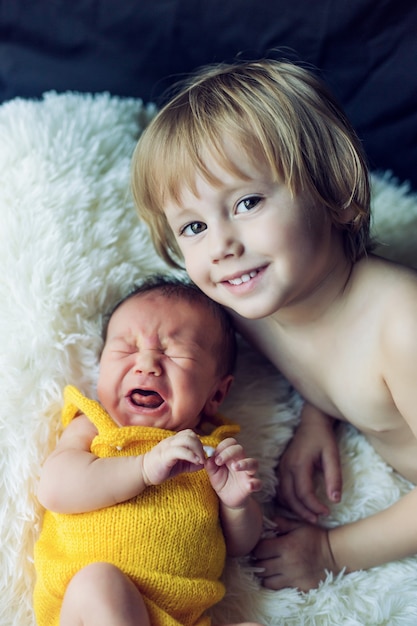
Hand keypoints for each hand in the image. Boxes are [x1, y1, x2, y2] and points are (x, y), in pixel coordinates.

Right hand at [142, 429, 203, 485]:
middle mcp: (171, 440)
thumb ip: (191, 463)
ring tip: (200, 461)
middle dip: (200, 446)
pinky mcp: (164, 455)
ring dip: (197, 450)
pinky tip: (196, 461)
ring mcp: (167, 446)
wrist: (143, 472)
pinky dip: (190, 455)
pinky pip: (180, 451)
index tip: (203, 456)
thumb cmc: (162, 467)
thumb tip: (203, 463)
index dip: (199, 443)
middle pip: (190, 435)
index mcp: (174, 440)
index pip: (190, 434)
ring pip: (186, 440)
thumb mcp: (180, 465)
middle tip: (203, 459)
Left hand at [206, 437, 260, 507]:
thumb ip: (210, 465)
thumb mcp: (213, 473)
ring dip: (244, 463)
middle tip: (218, 461)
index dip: (222, 446)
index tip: (214, 455)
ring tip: (235, 467)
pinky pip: (258, 483)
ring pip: (253, 463)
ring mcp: (248, 473)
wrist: (227, 499)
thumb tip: (207, 457)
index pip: (231, 443)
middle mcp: (241, 461)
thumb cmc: (221, 481)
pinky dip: (255, 483)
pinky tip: (249, 485)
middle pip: (240, 449)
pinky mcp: (252, 485)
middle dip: (229, 452)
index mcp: (231, 456)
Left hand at [253, 516, 336, 591]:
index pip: (260, 550)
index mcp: (286, 546)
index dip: (257, 549)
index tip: (260, 547)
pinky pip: (280, 589)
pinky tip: (278, 577)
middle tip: (262, 558)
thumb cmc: (315, 537)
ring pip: (267, 581)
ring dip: (265, 575)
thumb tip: (269, 521)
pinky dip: (276, 583)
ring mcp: (293, 578)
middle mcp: (287, 564)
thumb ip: (283, 523)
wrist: (334, 554)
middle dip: (258, 562)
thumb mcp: (299, 526)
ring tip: (268, 569)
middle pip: (261, 567)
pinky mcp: (299, 587)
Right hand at [277, 404, 341, 522]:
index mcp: (299, 464)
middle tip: (317, 520)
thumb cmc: (323, 438)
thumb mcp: (332, 455)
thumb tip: (335, 500)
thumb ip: (334, 477)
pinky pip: (281, 489)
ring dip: (294, 508)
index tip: (327, 512)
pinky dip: (288, 500)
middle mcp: (286, 467)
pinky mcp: (281, 467)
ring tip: (309, 515)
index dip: (314, 506)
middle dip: (303, 512)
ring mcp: (282, 467)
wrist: (311, 422)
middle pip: (289, 497)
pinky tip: (299, 505)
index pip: (303, 493)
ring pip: (282, 495)